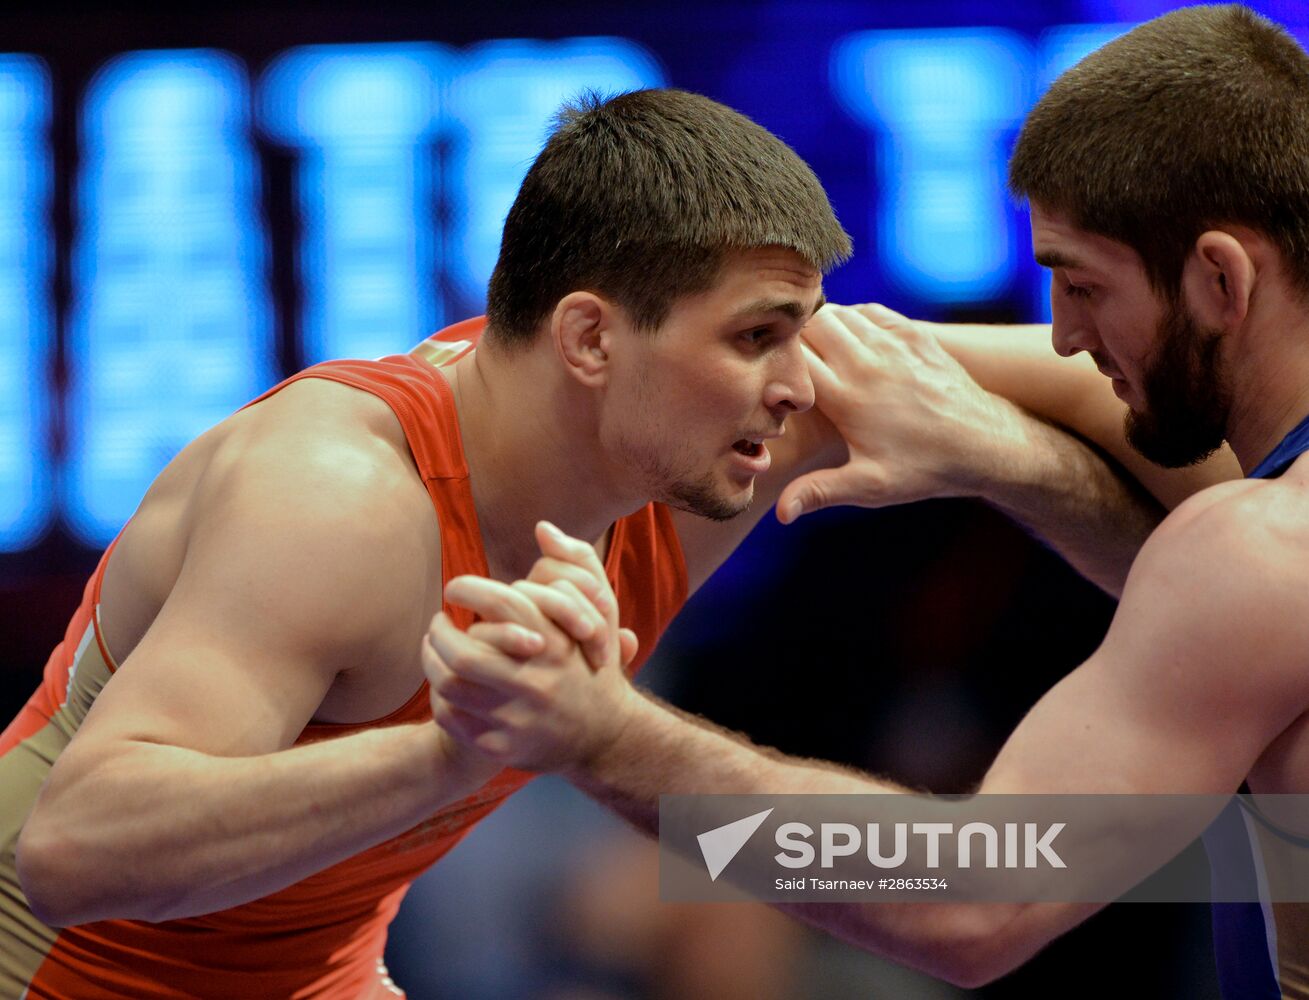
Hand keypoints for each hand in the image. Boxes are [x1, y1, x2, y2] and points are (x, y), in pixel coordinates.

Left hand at [421, 522, 639, 771]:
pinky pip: (453, 719)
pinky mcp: (503, 748)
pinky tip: (444, 686)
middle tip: (436, 623)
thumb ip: (576, 563)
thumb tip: (542, 527)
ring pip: (451, 686)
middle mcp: (537, 681)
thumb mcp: (599, 612)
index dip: (468, 589)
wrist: (607, 736)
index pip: (501, 603)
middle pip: (464, 651)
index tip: (454, 587)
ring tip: (434, 650)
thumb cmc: (592, 663)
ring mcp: (519, 718)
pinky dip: (440, 700)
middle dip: (439, 633)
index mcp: (556, 643)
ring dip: (432, 663)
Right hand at [777, 303, 1030, 522]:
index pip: (794, 360)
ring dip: (822, 327)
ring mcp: (893, 343)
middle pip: (811, 325)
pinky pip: (870, 312)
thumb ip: (819, 492)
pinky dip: (853, 320)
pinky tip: (850, 342)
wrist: (985, 444)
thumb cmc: (924, 469)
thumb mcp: (870, 486)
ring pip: (840, 313)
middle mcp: (869, 362)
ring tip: (814, 352)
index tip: (770, 381)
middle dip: (794, 339)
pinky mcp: (914, 335)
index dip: (775, 366)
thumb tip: (782, 513)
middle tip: (789, 362)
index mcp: (849, 397)